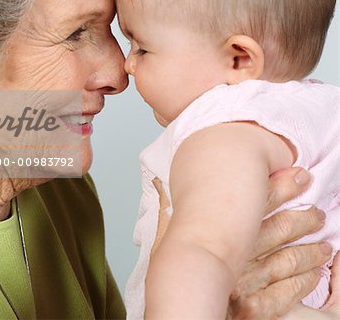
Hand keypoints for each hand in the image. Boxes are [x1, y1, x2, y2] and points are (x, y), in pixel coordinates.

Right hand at [151, 168, 330, 319]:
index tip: (300, 176)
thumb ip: (167, 210)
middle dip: (302, 218)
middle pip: (277, 229)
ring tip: (326, 244)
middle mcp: (234, 254)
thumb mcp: (163, 237)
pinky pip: (286, 295)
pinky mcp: (253, 309)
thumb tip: (160, 185)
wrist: (177, 310)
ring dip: (310, 252)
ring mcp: (245, 283)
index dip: (281, 187)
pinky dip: (303, 284)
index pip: (256, 203)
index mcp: (217, 232)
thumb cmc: (171, 273)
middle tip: (319, 213)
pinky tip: (314, 275)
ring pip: (287, 261)